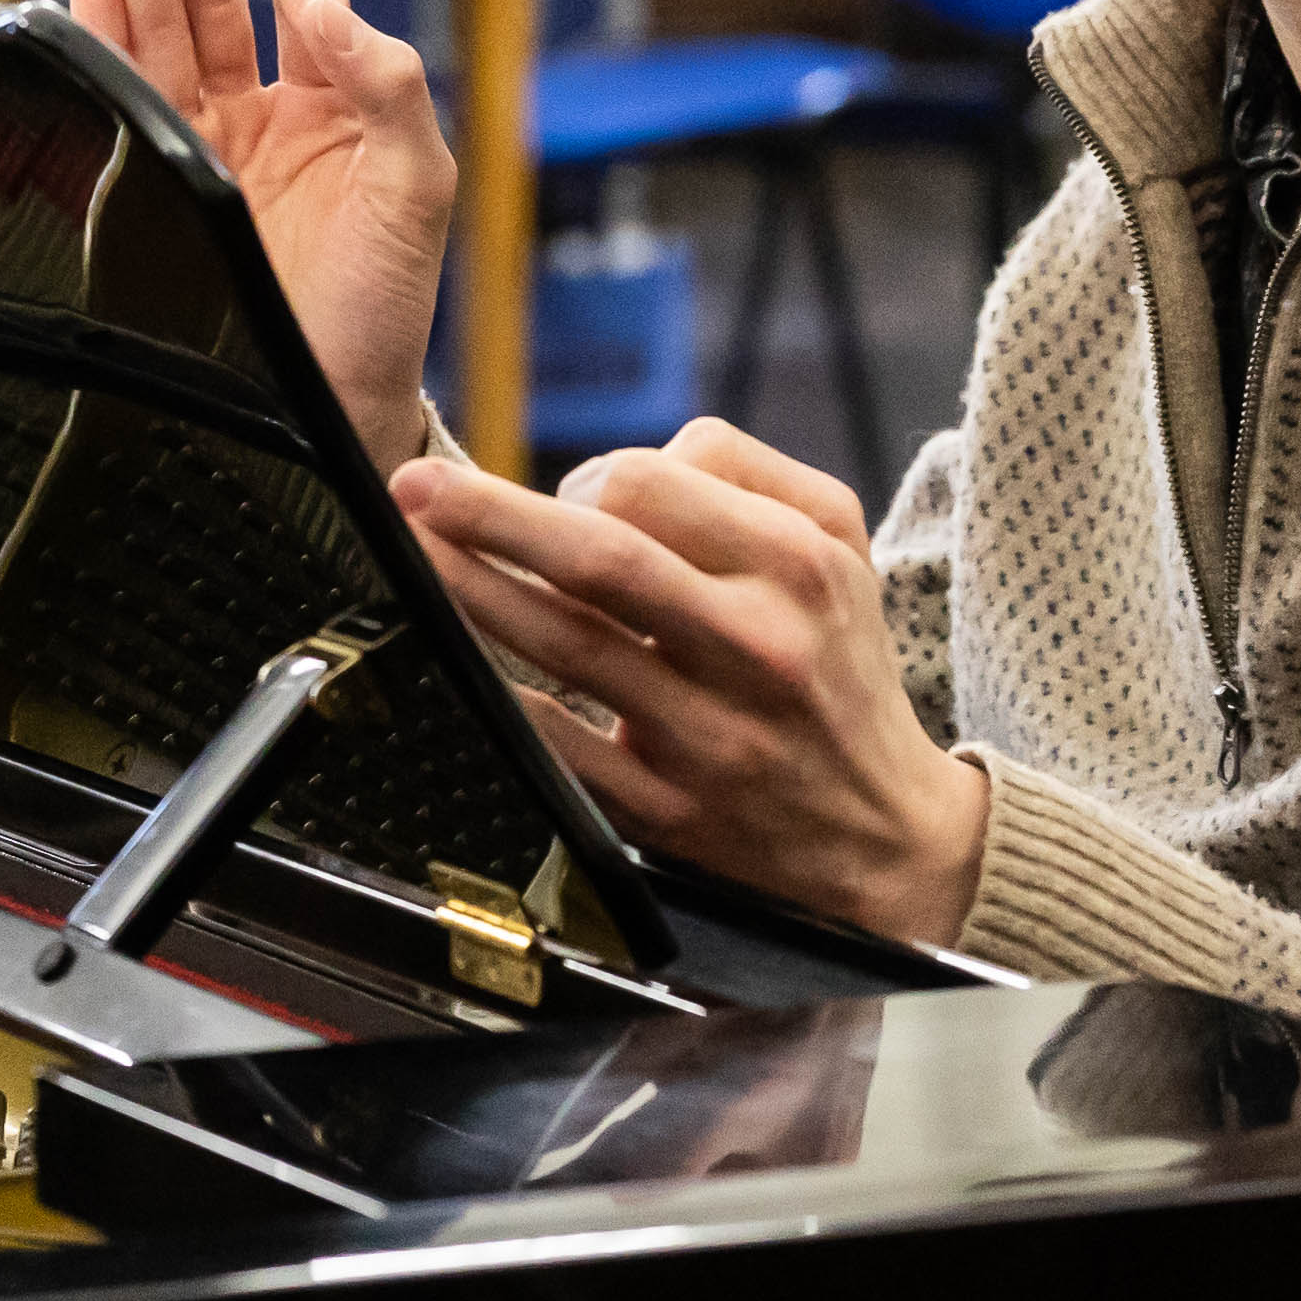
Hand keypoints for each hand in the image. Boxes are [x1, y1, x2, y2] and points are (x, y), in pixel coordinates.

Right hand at [68, 0, 455, 471]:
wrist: (325, 406)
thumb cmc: (384, 306)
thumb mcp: (417, 183)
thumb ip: (384, 80)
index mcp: (329, 108)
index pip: (299, 10)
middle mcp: (257, 120)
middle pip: (214, 2)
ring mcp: (199, 151)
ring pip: (161, 36)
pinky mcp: (152, 187)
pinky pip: (119, 100)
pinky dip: (102, 40)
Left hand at [389, 416, 988, 947]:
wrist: (887, 835)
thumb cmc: (836, 662)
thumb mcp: (839, 545)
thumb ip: (744, 473)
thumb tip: (618, 465)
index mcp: (797, 565)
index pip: (655, 482)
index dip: (582, 476)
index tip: (555, 493)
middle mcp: (758, 645)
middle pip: (602, 557)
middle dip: (490, 516)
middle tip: (414, 487)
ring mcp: (710, 733)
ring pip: (569, 645)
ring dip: (474, 593)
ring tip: (413, 553)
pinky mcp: (670, 809)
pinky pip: (563, 748)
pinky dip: (503, 702)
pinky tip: (455, 666)